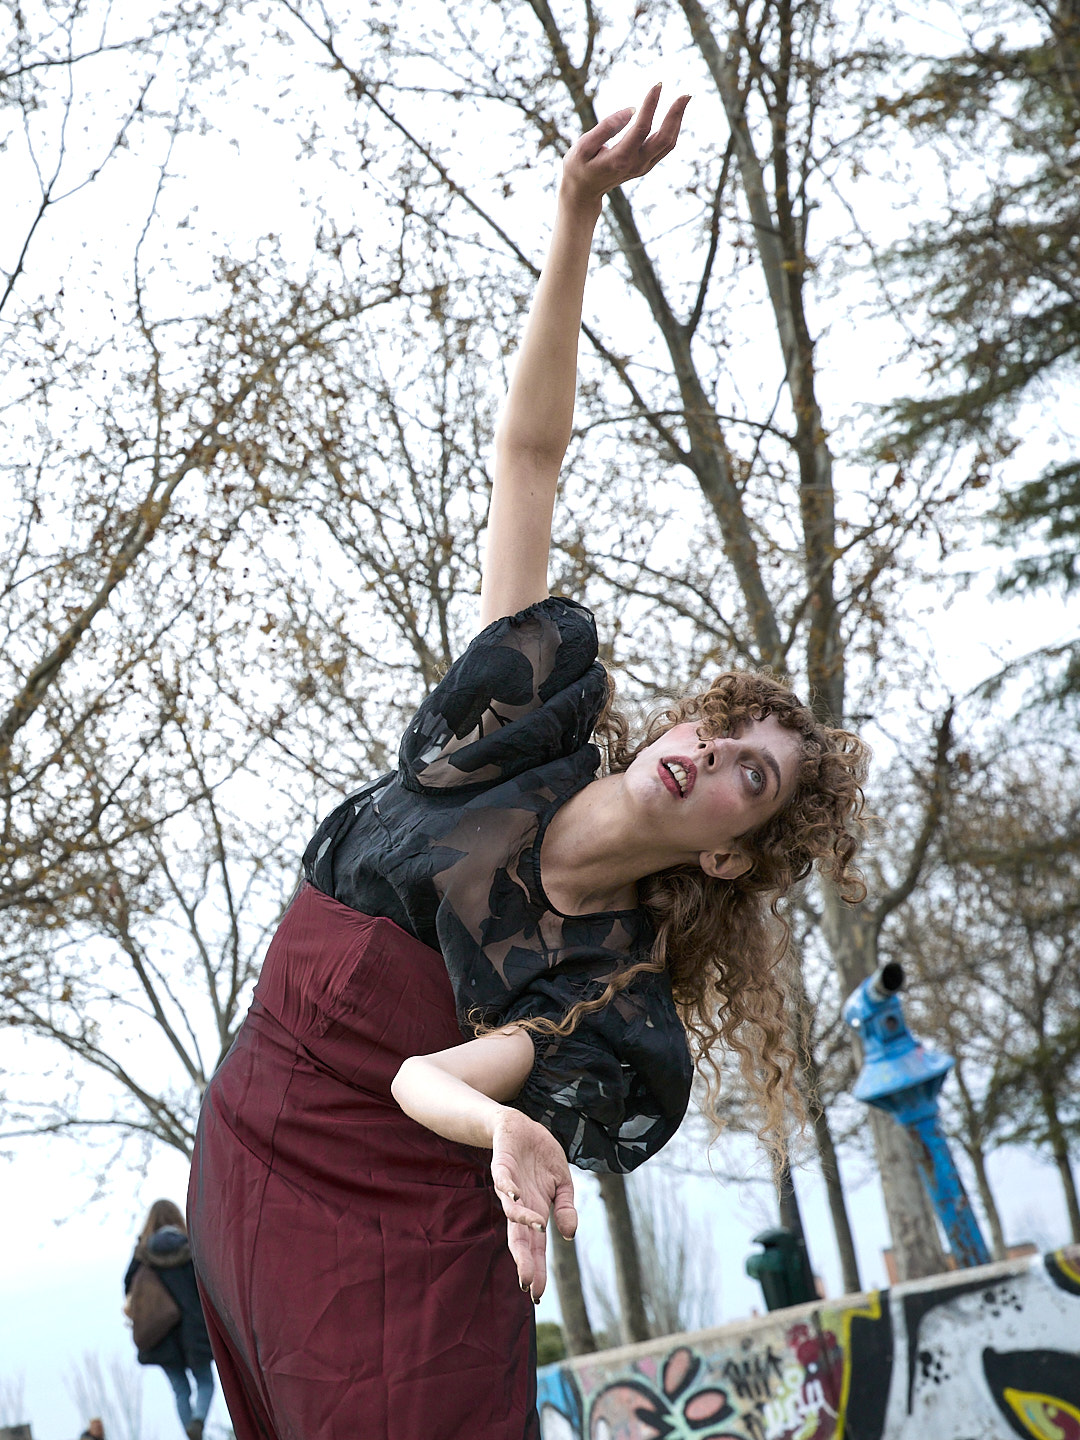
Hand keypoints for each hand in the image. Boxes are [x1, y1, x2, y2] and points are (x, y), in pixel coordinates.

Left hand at [491, 1107, 576, 1301]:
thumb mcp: (562, 1182)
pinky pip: (502, 1178)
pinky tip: (515, 1195)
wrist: (521, 1126)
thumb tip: (570, 1234)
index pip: (535, 1247)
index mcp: (536, 1211)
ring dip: (523, 1219)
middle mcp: (521, 1204)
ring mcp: (509, 1185)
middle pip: (520, 1238)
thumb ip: (565, 1208)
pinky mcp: (502, 1165)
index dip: (536, 1268)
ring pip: (511, 1209)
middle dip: (524, 1260)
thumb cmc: (540, 1157)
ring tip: (538, 1228)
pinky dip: (507, 1187)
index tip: (537, 1295)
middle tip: (528, 1284)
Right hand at [561, 83, 689, 210]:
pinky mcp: (645, 166)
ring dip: (677, 120)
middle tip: (686, 93)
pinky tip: (673, 114)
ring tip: (684, 99)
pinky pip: (664, 147)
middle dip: (676, 114)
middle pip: (665, 138)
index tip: (657, 85)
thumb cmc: (579, 166)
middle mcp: (636, 164)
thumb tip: (631, 110)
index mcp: (620, 158)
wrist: (583, 193)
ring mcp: (643, 167)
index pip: (642, 128)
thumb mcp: (583, 147)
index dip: (651, 105)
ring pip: (668, 143)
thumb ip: (606, 128)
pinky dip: (672, 129)